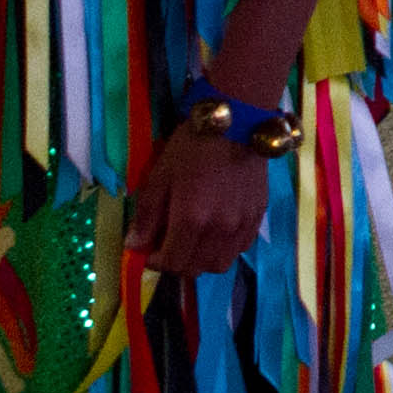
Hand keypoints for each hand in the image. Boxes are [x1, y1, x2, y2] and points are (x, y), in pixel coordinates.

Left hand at [122, 122, 270, 277]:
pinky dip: (224, 249)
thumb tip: (135, 245)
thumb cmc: (191, 147)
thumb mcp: (159, 177)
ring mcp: (242, 225)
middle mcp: (219, 230)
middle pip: (195, 269)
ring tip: (192, 242)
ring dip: (201, 261)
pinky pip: (240, 248)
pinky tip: (216, 232)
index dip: (155, 262)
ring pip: (220, 264)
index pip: (171, 262)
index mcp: (191, 220)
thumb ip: (146, 216)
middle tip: (168, 245)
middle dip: (176, 263)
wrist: (236, 124)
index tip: (149, 250)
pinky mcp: (258, 216)